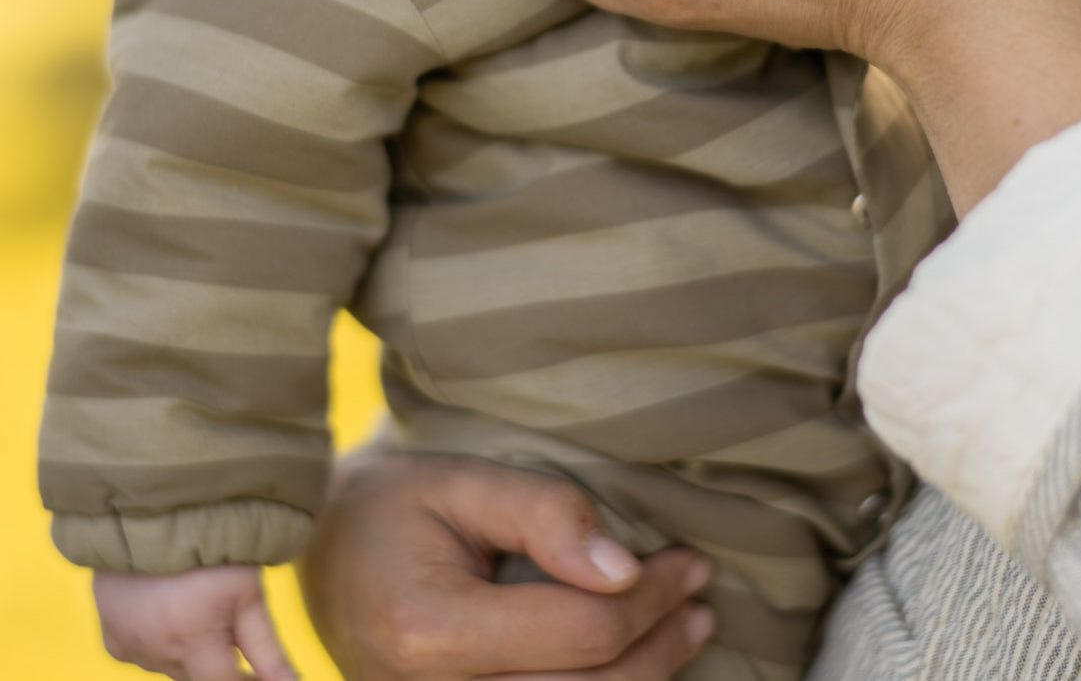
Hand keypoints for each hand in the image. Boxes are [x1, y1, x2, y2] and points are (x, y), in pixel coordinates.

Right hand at [93, 565, 295, 680]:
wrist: (154, 510)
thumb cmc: (212, 547)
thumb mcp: (248, 593)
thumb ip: (267, 650)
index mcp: (191, 646)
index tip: (266, 674)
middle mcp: (154, 656)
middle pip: (198, 678)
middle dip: (221, 664)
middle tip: (239, 629)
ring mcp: (127, 648)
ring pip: (171, 666)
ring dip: (192, 652)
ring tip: (204, 606)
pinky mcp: (110, 637)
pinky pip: (143, 654)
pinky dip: (162, 643)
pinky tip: (173, 613)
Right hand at [298, 452, 714, 680]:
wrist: (319, 553)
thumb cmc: (393, 503)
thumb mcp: (464, 479)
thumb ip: (545, 515)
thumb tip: (625, 570)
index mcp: (431, 631)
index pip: (580, 633)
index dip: (652, 599)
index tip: (688, 560)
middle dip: (660, 644)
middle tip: (700, 592)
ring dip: (642, 680)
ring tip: (687, 629)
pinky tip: (633, 666)